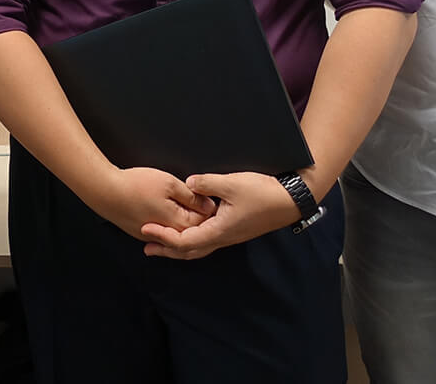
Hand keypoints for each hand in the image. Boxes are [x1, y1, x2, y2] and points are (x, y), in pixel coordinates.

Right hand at [84, 166, 214, 240]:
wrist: (105, 191)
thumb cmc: (134, 185)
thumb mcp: (169, 183)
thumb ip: (192, 196)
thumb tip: (208, 205)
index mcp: (178, 223)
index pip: (204, 221)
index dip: (209, 208)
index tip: (210, 196)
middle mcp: (167, 235)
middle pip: (192, 230)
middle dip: (199, 217)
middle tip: (200, 200)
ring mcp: (153, 237)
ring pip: (176, 233)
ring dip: (184, 223)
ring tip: (183, 205)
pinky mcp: (141, 234)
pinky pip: (162, 234)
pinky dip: (169, 226)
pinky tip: (167, 213)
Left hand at [139, 171, 301, 259]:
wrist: (289, 201)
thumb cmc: (263, 194)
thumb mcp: (232, 184)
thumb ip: (207, 183)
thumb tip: (187, 183)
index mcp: (218, 230)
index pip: (184, 241)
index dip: (163, 236)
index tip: (146, 229)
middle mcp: (222, 238)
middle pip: (188, 251)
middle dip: (166, 249)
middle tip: (146, 246)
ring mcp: (228, 236)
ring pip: (198, 247)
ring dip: (178, 246)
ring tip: (162, 242)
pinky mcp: (233, 229)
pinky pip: (207, 240)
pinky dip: (191, 240)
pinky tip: (188, 231)